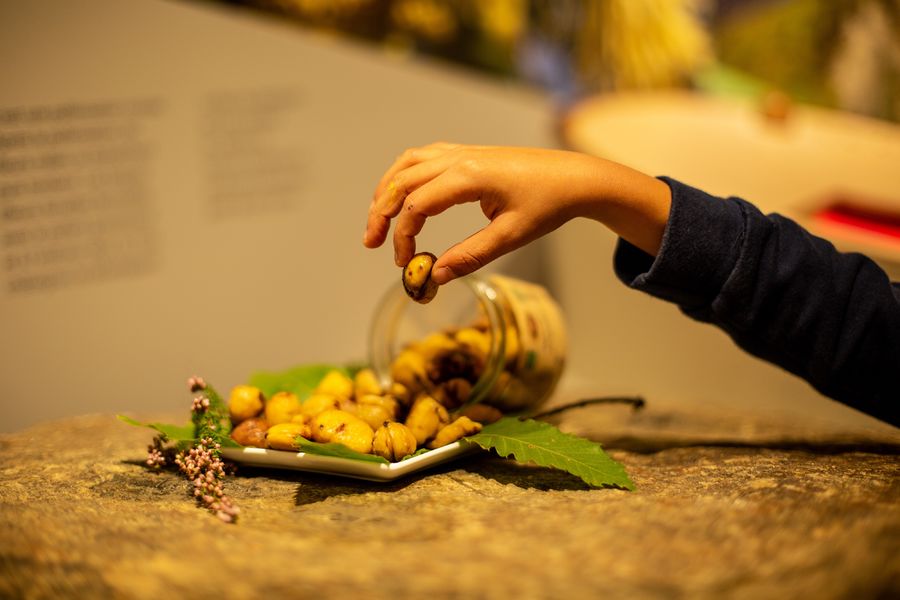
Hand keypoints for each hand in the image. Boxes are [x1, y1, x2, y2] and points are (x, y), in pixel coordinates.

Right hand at [364, 142, 670, 283]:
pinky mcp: (466, 153)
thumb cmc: (547, 205)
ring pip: (407, 164)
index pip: (416, 205)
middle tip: (372, 243)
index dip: (402, 236)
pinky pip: (422, 158)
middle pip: (402, 181)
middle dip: (381, 213)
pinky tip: (401, 195)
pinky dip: (403, 176)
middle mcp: (459, 158)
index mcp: (469, 177)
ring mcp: (461, 152)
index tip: (406, 263)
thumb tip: (435, 276)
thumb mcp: (511, 236)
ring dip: (387, 190)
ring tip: (377, 220)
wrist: (573, 177)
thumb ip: (470, 256)